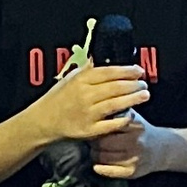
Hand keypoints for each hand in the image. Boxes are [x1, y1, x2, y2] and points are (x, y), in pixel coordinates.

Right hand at [31, 64, 149, 146]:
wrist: (43, 121)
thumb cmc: (57, 99)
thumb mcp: (69, 78)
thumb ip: (87, 69)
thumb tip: (100, 57)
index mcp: (80, 80)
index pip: (109, 72)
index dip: (127, 71)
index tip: (138, 71)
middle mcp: (85, 95)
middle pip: (116, 87)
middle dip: (134, 85)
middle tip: (144, 84)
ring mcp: (87, 113)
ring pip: (116, 104)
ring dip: (134, 99)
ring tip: (144, 95)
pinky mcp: (89, 129)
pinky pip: (112, 124)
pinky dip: (123, 119)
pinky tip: (131, 114)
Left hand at [92, 115, 166, 179]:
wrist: (163, 149)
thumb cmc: (140, 131)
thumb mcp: (133, 117)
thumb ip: (118, 111)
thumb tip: (98, 106)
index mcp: (134, 127)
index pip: (107, 127)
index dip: (97, 128)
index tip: (93, 128)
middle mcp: (136, 143)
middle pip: (102, 143)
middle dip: (94, 142)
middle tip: (92, 141)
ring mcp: (134, 158)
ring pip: (103, 157)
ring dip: (95, 155)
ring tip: (95, 151)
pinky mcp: (132, 172)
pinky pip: (109, 171)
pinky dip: (101, 168)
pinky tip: (97, 165)